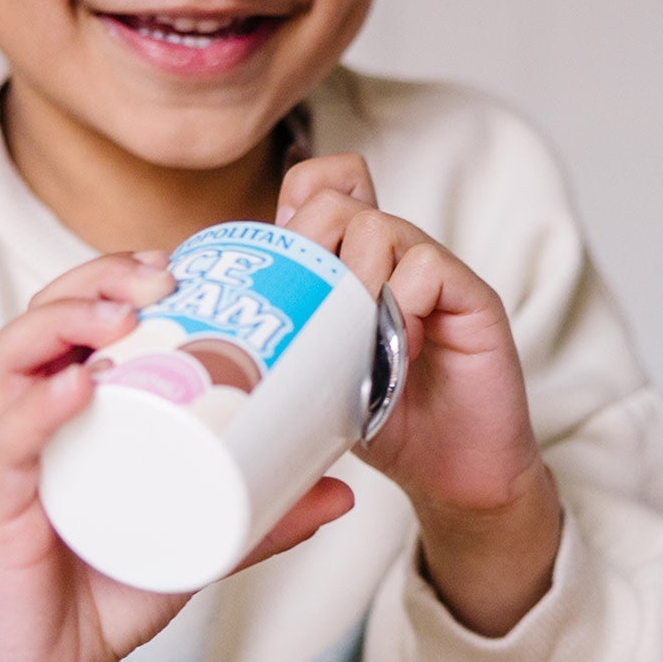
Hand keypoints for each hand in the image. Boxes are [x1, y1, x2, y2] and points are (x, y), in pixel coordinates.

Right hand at [0, 252, 356, 661]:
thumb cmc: (109, 590)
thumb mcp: (199, 543)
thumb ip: (263, 517)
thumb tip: (346, 490)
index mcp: (77, 411)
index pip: (81, 316)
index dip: (119, 275)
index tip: (178, 265)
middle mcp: (37, 420)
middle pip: (45, 318)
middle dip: (97, 280)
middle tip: (159, 279)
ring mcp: (16, 460)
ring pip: (13, 359)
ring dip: (65, 320)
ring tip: (122, 315)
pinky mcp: (3, 508)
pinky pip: (10, 442)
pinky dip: (41, 407)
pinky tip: (79, 384)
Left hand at [277, 153, 561, 637]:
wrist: (456, 477)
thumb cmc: (380, 425)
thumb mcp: (312, 380)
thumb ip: (279, 342)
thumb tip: (188, 330)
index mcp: (355, 262)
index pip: (320, 184)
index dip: (292, 209)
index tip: (278, 272)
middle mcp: (393, 254)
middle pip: (335, 198)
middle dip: (308, 247)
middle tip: (311, 311)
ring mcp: (434, 271)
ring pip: (377, 226)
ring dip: (353, 278)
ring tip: (355, 334)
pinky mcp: (473, 297)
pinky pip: (427, 266)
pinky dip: (403, 304)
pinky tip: (400, 350)